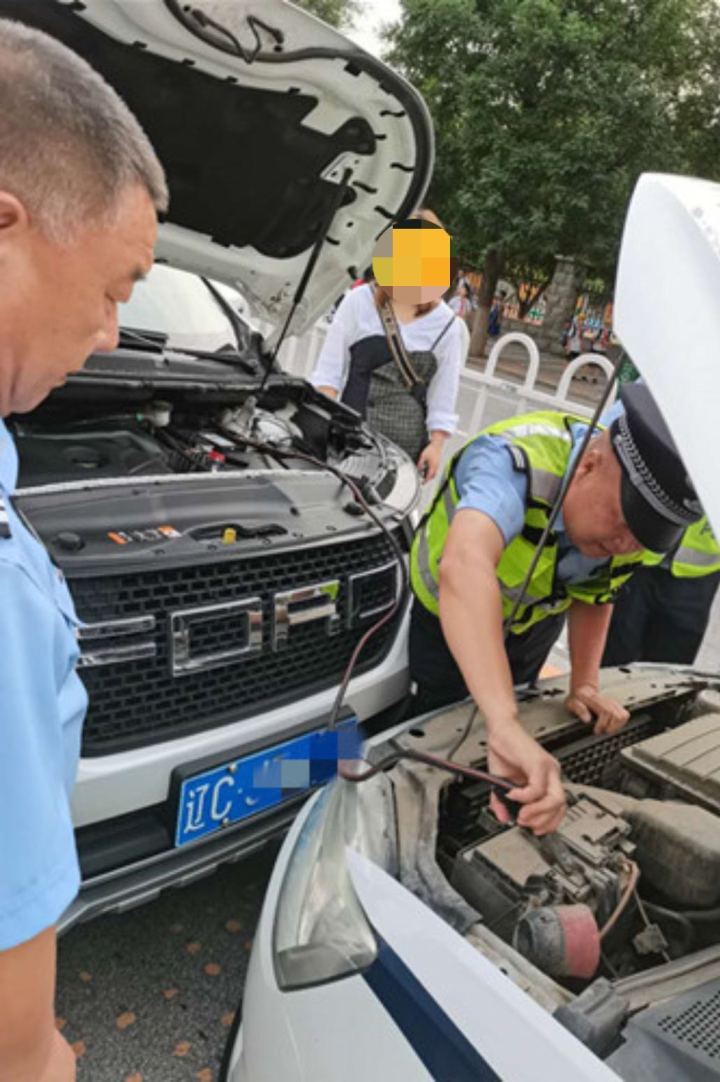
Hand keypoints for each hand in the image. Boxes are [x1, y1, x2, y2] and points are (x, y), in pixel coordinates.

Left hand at [416, 440, 442, 482]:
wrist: (437, 444)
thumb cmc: (431, 449)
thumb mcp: (422, 456)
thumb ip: (420, 464)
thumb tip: (417, 469)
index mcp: (432, 466)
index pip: (429, 476)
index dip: (426, 481)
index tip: (422, 483)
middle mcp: (436, 466)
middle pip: (432, 476)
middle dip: (428, 479)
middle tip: (423, 480)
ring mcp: (437, 464)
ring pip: (434, 472)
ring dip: (430, 475)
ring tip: (424, 474)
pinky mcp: (437, 461)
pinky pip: (435, 469)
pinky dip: (431, 471)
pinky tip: (427, 468)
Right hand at [487, 719, 565, 834]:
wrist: (500, 729)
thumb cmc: (504, 751)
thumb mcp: (502, 782)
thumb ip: (502, 802)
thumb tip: (503, 818)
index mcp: (547, 779)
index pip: (559, 808)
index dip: (549, 822)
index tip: (534, 829)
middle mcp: (551, 774)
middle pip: (561, 806)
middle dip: (543, 821)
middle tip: (524, 822)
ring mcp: (547, 768)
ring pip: (555, 799)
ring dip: (536, 812)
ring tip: (520, 813)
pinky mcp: (538, 762)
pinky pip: (537, 787)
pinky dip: (524, 796)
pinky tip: (512, 794)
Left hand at [566, 683, 629, 734]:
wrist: (584, 691)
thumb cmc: (578, 699)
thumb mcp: (572, 703)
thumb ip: (579, 710)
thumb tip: (586, 719)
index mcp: (595, 700)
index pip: (605, 712)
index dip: (602, 724)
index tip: (596, 731)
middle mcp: (606, 701)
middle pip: (617, 715)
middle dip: (610, 727)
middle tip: (602, 731)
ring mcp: (613, 703)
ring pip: (623, 715)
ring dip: (617, 726)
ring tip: (607, 729)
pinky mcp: (617, 706)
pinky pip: (625, 715)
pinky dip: (620, 723)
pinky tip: (612, 726)